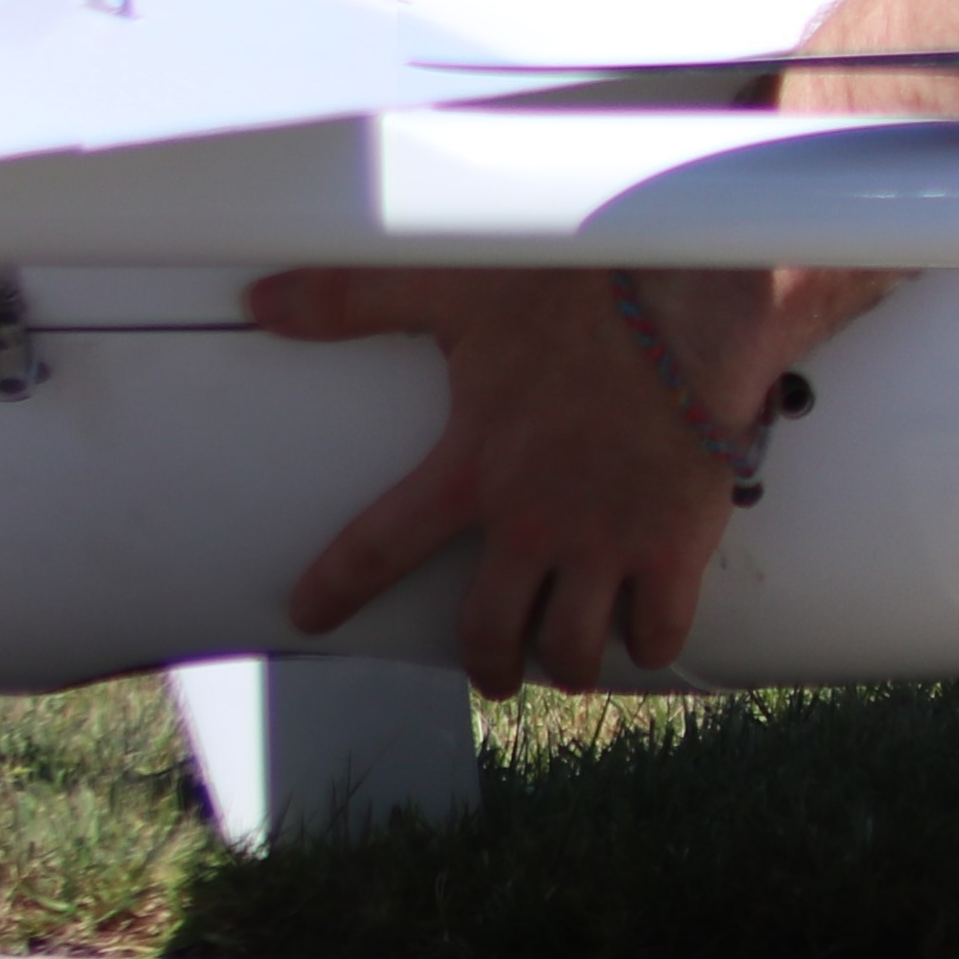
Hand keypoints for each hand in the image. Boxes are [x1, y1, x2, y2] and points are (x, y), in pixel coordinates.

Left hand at [258, 266, 753, 691]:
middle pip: (489, 632)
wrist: (696, 304)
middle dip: (488, 662)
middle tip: (492, 671)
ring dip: (563, 664)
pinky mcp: (675, 545)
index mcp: (470, 469)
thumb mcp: (454, 287)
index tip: (310, 617)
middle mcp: (532, 523)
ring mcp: (604, 543)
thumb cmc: (578, 290)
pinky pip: (657, 628)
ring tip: (565, 663)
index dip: (338, 588)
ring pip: (572, 648)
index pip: (379, 547)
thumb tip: (262, 301)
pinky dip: (647, 644)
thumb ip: (353, 299)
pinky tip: (643, 636)